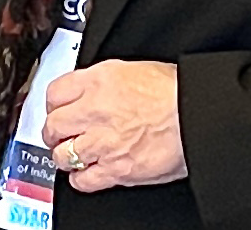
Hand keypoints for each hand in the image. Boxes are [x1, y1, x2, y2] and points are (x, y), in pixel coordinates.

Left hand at [44, 59, 185, 190]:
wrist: (197, 114)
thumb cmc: (177, 91)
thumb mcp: (133, 70)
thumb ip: (104, 81)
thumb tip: (89, 92)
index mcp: (99, 80)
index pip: (55, 92)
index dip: (54, 104)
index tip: (57, 109)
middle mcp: (95, 111)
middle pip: (53, 125)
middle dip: (54, 132)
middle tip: (60, 134)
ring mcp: (103, 143)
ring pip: (63, 155)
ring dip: (66, 156)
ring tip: (74, 154)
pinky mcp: (116, 169)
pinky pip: (83, 180)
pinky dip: (80, 179)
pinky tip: (86, 173)